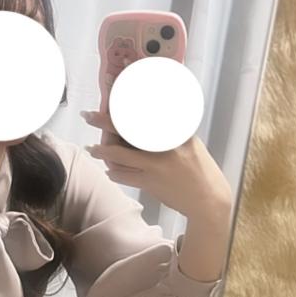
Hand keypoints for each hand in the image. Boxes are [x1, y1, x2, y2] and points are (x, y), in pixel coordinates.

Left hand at [81, 109, 231, 217]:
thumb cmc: (200, 169)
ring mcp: (156, 166)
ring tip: (92, 148)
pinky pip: (124, 176)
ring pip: (119, 157)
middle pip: (127, 130)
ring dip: (102, 152)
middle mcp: (165, 147)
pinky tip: (108, 170)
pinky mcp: (150, 183)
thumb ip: (172, 132)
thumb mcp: (191, 143)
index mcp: (176, 133)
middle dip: (103, 122)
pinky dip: (113, 172)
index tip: (111, 96)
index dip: (125, 106)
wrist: (208, 200)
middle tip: (87, 115)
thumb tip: (148, 121)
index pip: (147, 115)